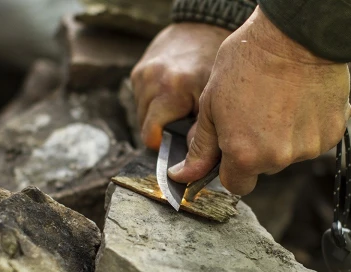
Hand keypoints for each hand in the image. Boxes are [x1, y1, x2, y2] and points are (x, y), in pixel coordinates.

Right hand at [130, 23, 230, 149]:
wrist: (202, 30)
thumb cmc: (213, 66)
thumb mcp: (213, 99)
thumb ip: (201, 131)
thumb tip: (190, 163)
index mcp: (172, 90)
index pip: (150, 136)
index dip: (163, 145)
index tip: (177, 143)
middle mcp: (151, 81)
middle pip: (144, 127)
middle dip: (162, 130)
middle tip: (183, 121)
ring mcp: (141, 75)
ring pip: (141, 114)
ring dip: (157, 116)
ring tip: (178, 104)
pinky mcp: (137, 71)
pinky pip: (140, 99)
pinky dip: (154, 102)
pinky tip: (171, 93)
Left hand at [168, 7, 350, 195]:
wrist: (296, 34)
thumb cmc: (248, 62)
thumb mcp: (211, 103)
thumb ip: (201, 146)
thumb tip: (184, 176)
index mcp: (245, 155)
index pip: (236, 185)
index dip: (231, 167)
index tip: (232, 146)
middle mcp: (279, 158)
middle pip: (264, 167)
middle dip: (258, 147)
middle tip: (256, 110)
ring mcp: (309, 147)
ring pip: (290, 153)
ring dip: (284, 137)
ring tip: (280, 100)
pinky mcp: (333, 133)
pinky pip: (315, 139)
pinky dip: (308, 125)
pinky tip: (301, 99)